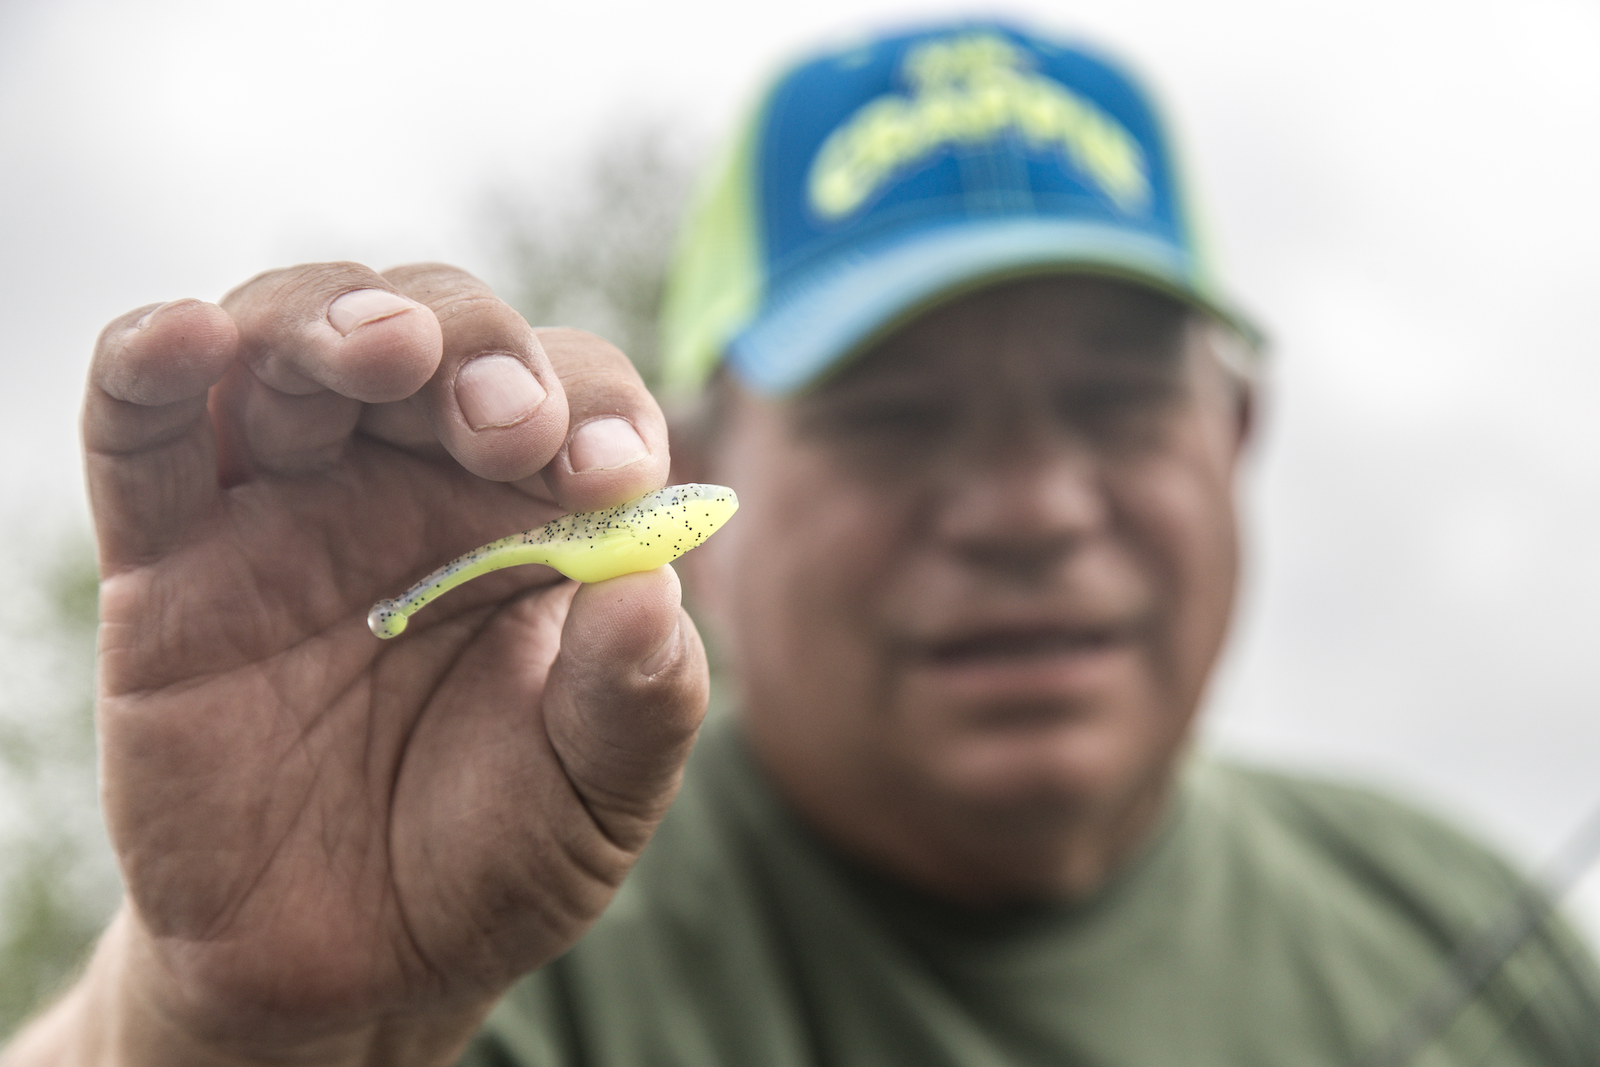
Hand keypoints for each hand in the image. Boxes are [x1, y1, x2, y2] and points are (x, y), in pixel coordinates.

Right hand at [19, 264, 708, 1064]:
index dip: (597, 408)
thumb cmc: (496, 851)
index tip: (612, 474)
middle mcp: (415, 481)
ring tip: (385, 351)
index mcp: (535, 511)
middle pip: (439, 331)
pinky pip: (143, 441)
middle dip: (476, 347)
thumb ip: (638, 694)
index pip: (575, 395)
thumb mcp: (599, 790)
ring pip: (292, 345)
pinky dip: (149, 371)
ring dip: (336, 319)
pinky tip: (184, 338)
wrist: (355, 966)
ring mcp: (288, 508)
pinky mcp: (170, 566)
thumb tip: (654, 586)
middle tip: (509, 426)